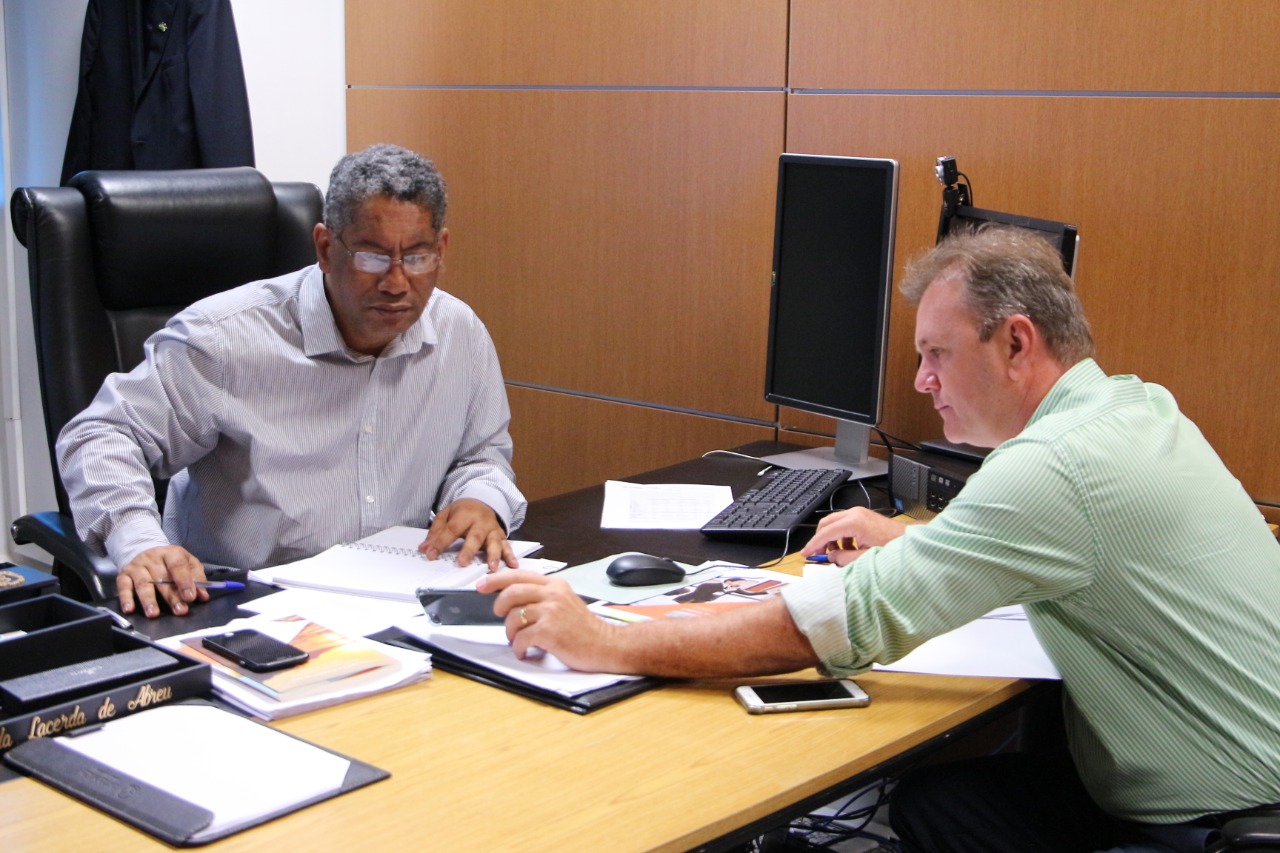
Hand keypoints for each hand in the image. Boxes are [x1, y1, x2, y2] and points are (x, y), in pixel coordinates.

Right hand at [116, 545, 209, 617]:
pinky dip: (126, 598)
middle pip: (162, 578)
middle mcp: (152, 558)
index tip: (190, 597)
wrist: (144, 550)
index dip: (185, 582)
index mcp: (171, 553)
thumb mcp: (187, 563)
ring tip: (153, 613)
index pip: (178, 566)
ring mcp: (137, 566)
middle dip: (171, 596)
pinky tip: (130, 609)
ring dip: (148, 600)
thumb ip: (197, 578)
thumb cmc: (170, 562)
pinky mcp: (123, 574)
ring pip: (143, 583)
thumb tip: (203, 595)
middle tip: (179, 610)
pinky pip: (123, 586)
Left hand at [421, 498, 517, 570]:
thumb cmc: (463, 511)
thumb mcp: (446, 514)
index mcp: (465, 514)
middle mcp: (481, 522)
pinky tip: (513, 565)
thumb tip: (423, 548)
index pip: (451, 529)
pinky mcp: (501, 536)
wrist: (484, 501)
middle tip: (462, 563)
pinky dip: (511, 556)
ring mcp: (493, 530)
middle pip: (475, 537)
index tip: (431, 555)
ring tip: (491, 568)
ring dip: (493, 556)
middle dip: (469, 550)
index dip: (440, 543)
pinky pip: (507, 546)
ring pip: (494, 543)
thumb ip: (436, 531)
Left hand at [476, 570, 617, 671]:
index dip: (496, 580)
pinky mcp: (550, 632)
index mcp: (555, 585)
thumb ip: (544, 595)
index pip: (519, 575)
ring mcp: (551, 612)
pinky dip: (519, 648)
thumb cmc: (584, 628)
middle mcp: (553, 594)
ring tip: (519, 640)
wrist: (605, 645)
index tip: (482, 585)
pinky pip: (521, 638)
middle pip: (512, 592)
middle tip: (500, 616)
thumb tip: (514, 598)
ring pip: (514, 617)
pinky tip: (526, 651)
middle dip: (500, 605)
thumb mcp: (566, 601)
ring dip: (511, 632)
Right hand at [801, 507, 908, 565]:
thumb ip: (844, 558)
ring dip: (831, 538)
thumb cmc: (892, 547)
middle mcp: (854, 513)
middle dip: (820, 539)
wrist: (908, 540)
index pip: (826, 532)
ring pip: (833, 523)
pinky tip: (848, 548)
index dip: (814, 544)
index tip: (806, 553)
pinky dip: (840, 535)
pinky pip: (843, 523)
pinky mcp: (862, 515)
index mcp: (854, 522)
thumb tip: (831, 557)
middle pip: (826, 523)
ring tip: (837, 553)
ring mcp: (858, 513)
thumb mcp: (865, 558)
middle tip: (818, 554)